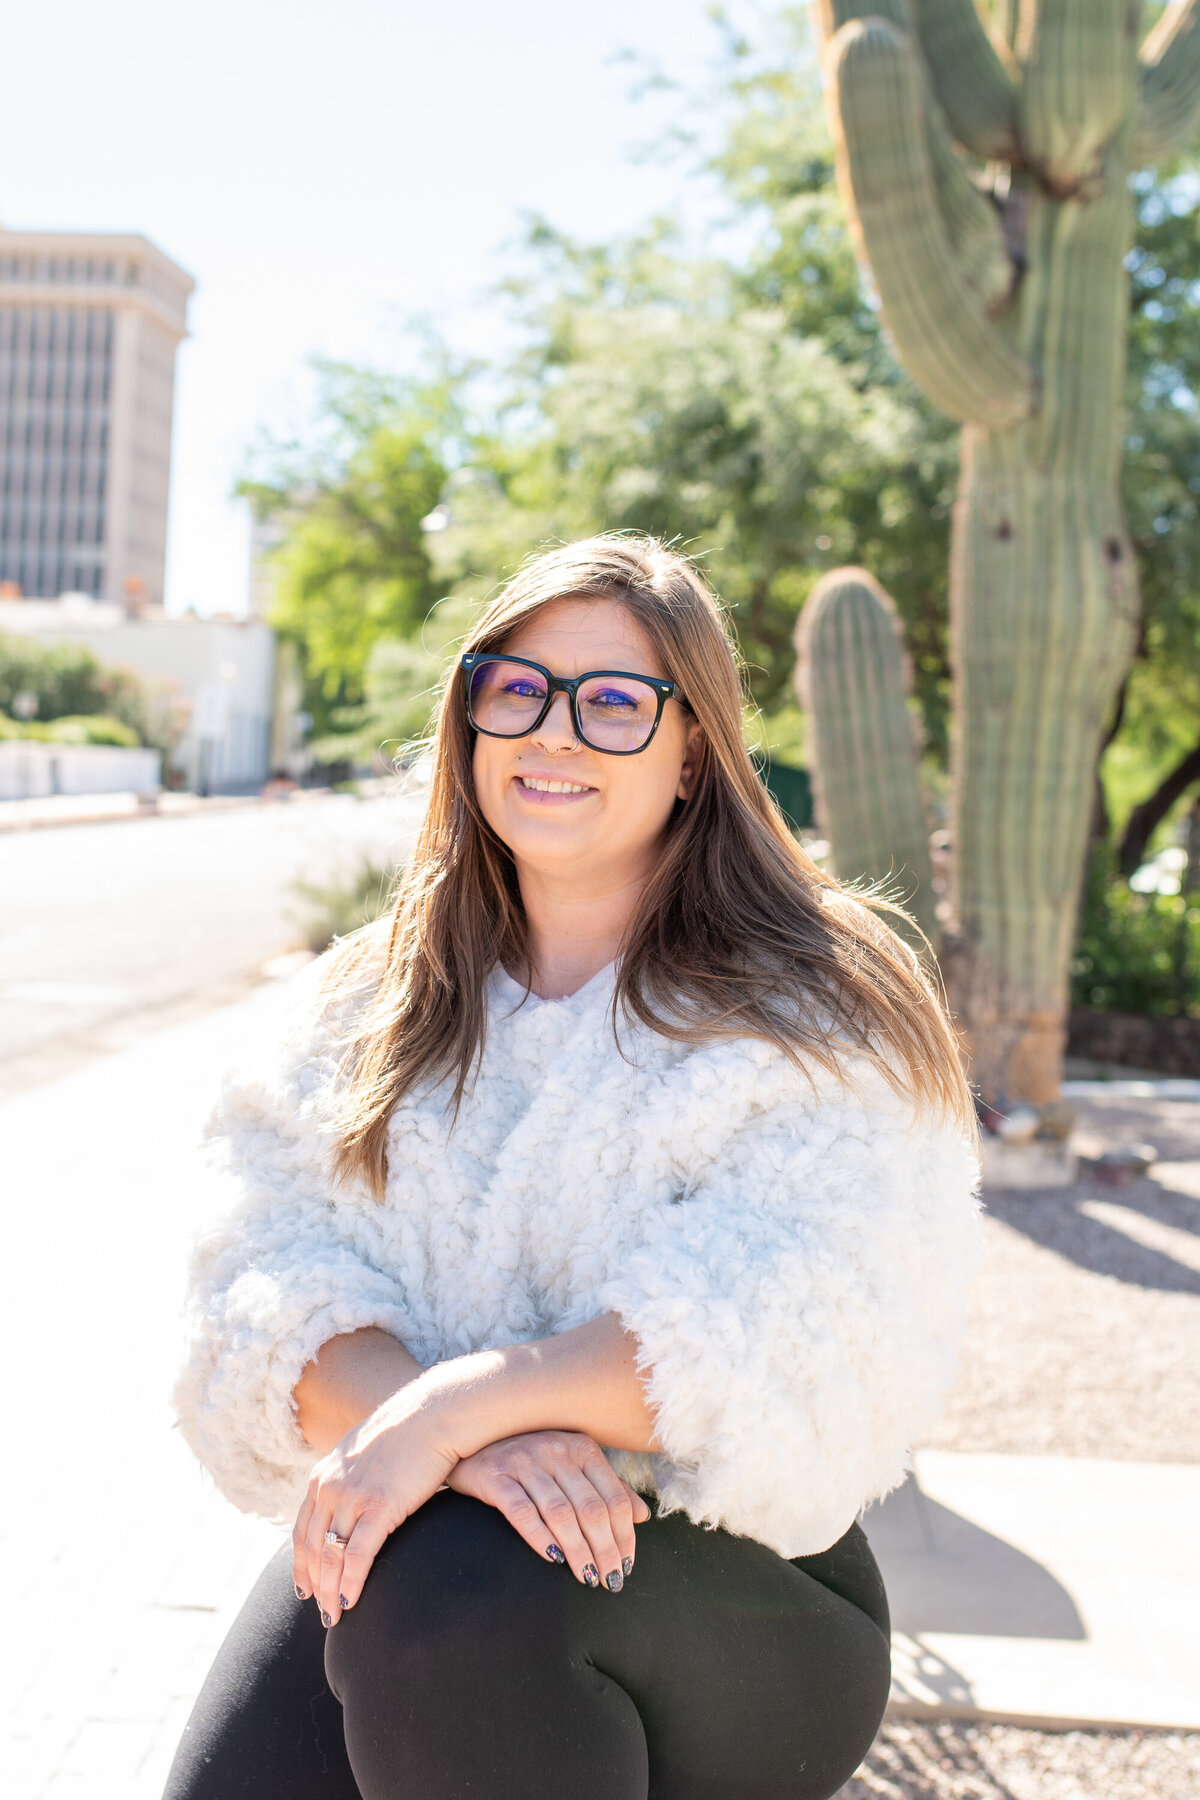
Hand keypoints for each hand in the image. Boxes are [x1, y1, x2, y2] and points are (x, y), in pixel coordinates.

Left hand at [291, 1387, 457, 1627]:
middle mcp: (329, 1487)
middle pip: (312, 1548)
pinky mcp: (380, 1505)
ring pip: (331, 1556)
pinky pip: (358, 1555)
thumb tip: (351, 1499)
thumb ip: (349, 1477)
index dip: (301, 1564)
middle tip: (322, 1612)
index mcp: (322, 1476)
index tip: (305, 1588)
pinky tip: (352, 1600)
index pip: (302, 1530)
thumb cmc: (406, 1434)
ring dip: (330, 1591)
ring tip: (335, 1615)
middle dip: (314, 1585)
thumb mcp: (363, 1452)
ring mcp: (353, 1496)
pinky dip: (352, 1582)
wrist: (432, 1414)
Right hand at [447, 1430, 650, 1591]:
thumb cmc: (529, 1459)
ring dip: (578, 1551)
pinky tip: (553, 1560)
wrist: (471, 1441)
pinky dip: (540, 1537)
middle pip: (591, 1509)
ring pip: (561, 1514)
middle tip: (611, 1581)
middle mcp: (555, 1449)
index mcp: (580, 1446)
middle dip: (605, 1550)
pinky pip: (522, 1512)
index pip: (613, 1497)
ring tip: (588, 1579)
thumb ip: (606, 1487)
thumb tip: (643, 1516)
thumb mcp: (571, 1465)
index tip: (627, 1566)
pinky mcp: (495, 1476)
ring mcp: (524, 1461)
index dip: (625, 1535)